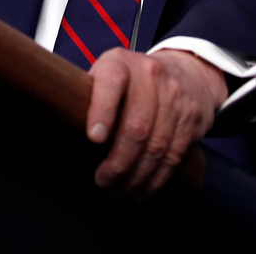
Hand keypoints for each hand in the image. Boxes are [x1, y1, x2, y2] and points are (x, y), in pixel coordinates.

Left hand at [86, 48, 227, 198]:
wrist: (186, 71)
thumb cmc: (130, 80)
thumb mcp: (106, 73)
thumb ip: (89, 94)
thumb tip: (62, 130)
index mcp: (120, 63)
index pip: (111, 84)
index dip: (101, 111)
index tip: (93, 138)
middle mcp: (151, 76)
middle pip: (136, 126)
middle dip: (118, 162)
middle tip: (103, 181)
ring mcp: (176, 97)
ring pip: (157, 147)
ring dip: (136, 177)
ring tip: (120, 192)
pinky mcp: (193, 119)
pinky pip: (174, 156)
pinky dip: (156, 179)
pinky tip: (143, 190)